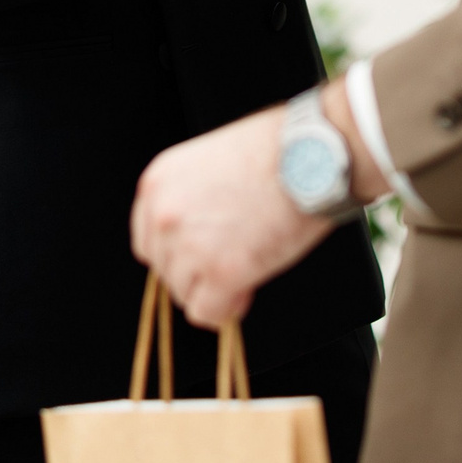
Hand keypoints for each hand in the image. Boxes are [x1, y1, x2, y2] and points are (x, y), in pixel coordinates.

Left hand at [132, 107, 335, 328]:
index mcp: (159, 183)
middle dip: (197, 271)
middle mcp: (164, 215)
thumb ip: (194, 197)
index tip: (203, 252)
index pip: (149, 238)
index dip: (179, 251)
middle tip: (233, 258)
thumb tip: (202, 232)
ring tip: (248, 267)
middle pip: (165, 269)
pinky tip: (247, 288)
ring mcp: (189, 245)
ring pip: (185, 294)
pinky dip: (227, 308)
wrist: (312, 154)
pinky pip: (208, 313)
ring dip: (214, 289)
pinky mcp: (220, 272)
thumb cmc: (278, 149)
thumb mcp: (214, 160)